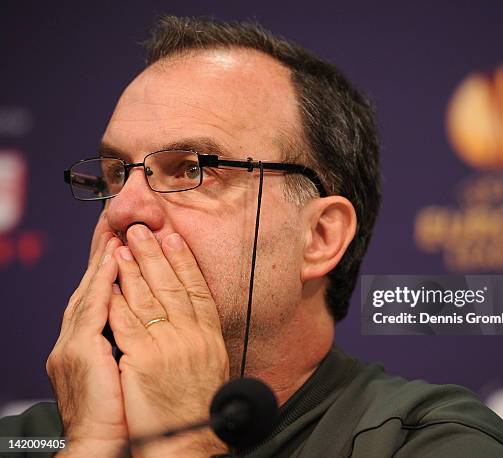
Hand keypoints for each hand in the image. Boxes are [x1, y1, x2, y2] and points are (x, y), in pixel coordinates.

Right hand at [46, 225, 126, 456]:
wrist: (103, 446)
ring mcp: (74, 344)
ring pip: (91, 292)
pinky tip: (113, 262)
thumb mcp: (123, 370)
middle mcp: (76, 339)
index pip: (100, 295)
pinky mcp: (80, 352)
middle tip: (114, 223)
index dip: (108, 266)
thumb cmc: (118, 414)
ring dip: (103, 261)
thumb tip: (144, 321)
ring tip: (116, 232)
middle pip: (91, 287)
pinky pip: (94, 309)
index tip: (120, 240)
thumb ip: (126, 342)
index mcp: (86, 344)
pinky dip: (103, 283)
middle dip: (102, 254)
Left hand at [108, 224, 229, 457]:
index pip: (197, 291)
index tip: (174, 239)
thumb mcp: (212, 367)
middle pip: (173, 286)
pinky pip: (128, 324)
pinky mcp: (144, 362)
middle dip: (155, 255)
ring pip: (149, 299)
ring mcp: (169, 347)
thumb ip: (201, 338)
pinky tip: (110, 285)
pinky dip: (118, 301)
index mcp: (210, 337)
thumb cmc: (199, 410)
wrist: (189, 445)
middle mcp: (193, 337)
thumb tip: (193, 316)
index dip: (184, 262)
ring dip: (133, 271)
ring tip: (122, 248)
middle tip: (142, 231)